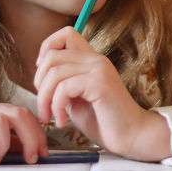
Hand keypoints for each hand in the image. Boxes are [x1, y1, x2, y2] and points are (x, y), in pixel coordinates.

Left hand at [33, 27, 170, 161]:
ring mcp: (99, 69)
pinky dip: (57, 107)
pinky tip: (62, 122)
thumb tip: (40, 78)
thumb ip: (63, 84)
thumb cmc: (105, 122)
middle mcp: (96, 59)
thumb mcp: (77, 98)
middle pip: (52, 56)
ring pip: (55, 73)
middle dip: (39, 83)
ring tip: (50, 118)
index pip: (66, 34)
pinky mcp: (100, 83)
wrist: (132, 136)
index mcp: (92, 60)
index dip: (47, 49)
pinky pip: (64, 88)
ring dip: (45, 99)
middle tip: (44, 107)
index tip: (44, 77)